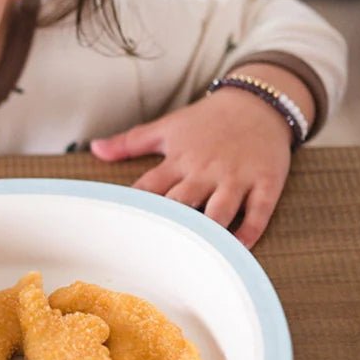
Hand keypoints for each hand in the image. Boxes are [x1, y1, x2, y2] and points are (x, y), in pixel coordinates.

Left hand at [90, 89, 292, 247]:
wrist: (257, 103)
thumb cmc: (206, 120)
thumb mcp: (166, 127)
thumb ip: (129, 142)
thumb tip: (94, 149)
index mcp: (178, 160)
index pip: (150, 188)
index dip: (135, 209)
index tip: (121, 230)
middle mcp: (205, 171)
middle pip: (183, 202)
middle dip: (170, 224)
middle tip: (153, 253)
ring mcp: (236, 178)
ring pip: (220, 211)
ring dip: (209, 233)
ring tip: (196, 255)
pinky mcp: (265, 183)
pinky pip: (258, 212)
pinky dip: (249, 232)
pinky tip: (239, 250)